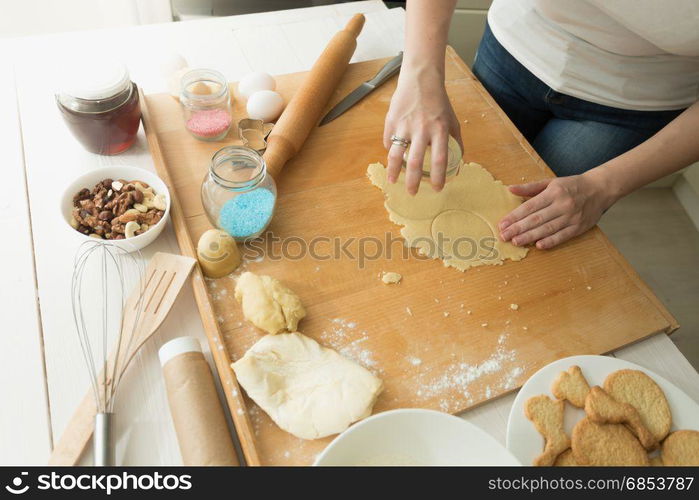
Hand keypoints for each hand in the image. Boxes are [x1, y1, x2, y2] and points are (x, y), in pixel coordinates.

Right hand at [383, 69, 461, 194]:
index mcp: (439, 130)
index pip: (440, 159)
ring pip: (397, 154)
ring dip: (394, 171)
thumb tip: (458, 164)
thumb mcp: (452, 121)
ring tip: (393, 182)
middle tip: (413, 192)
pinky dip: (390, 152)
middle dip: (414, 181)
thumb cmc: (438, 102)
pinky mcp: (392, 121)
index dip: (439, 177)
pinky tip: (392, 159)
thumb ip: (456, 142)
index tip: (437, 189)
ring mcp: (405, 125)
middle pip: (416, 162)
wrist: (420, 80)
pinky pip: (389, 141)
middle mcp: (422, 129)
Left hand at [498, 173, 615, 249]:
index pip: (530, 206)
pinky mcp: (579, 227)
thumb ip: (530, 188)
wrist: (600, 189)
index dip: (515, 216)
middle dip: (518, 228)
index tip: (502, 224)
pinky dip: (551, 241)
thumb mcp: (551, 182)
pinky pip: (563, 236)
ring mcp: (571, 217)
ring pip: (548, 228)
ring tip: (516, 241)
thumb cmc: (571, 186)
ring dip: (530, 236)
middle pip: (536, 219)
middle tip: (504, 236)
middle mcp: (562, 205)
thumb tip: (510, 189)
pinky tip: (538, 246)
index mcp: (553, 193)